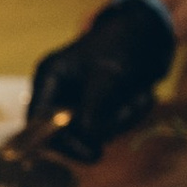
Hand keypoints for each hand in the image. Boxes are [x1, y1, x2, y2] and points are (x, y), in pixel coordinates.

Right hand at [26, 0, 175, 160]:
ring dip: (122, 120)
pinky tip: (141, 97)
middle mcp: (58, 92)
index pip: (39, 122)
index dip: (61, 142)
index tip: (91, 153)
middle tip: (132, 111)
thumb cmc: (121, 46)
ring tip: (141, 96)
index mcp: (50, 77)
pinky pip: (109, 127)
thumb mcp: (108, 76)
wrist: (147, 32)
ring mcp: (77, 102)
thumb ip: (94, 108)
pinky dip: (128, 116)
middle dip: (103, 127)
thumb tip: (87, 139)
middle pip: (67, 133)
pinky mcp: (96, 108)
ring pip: (93, 133)